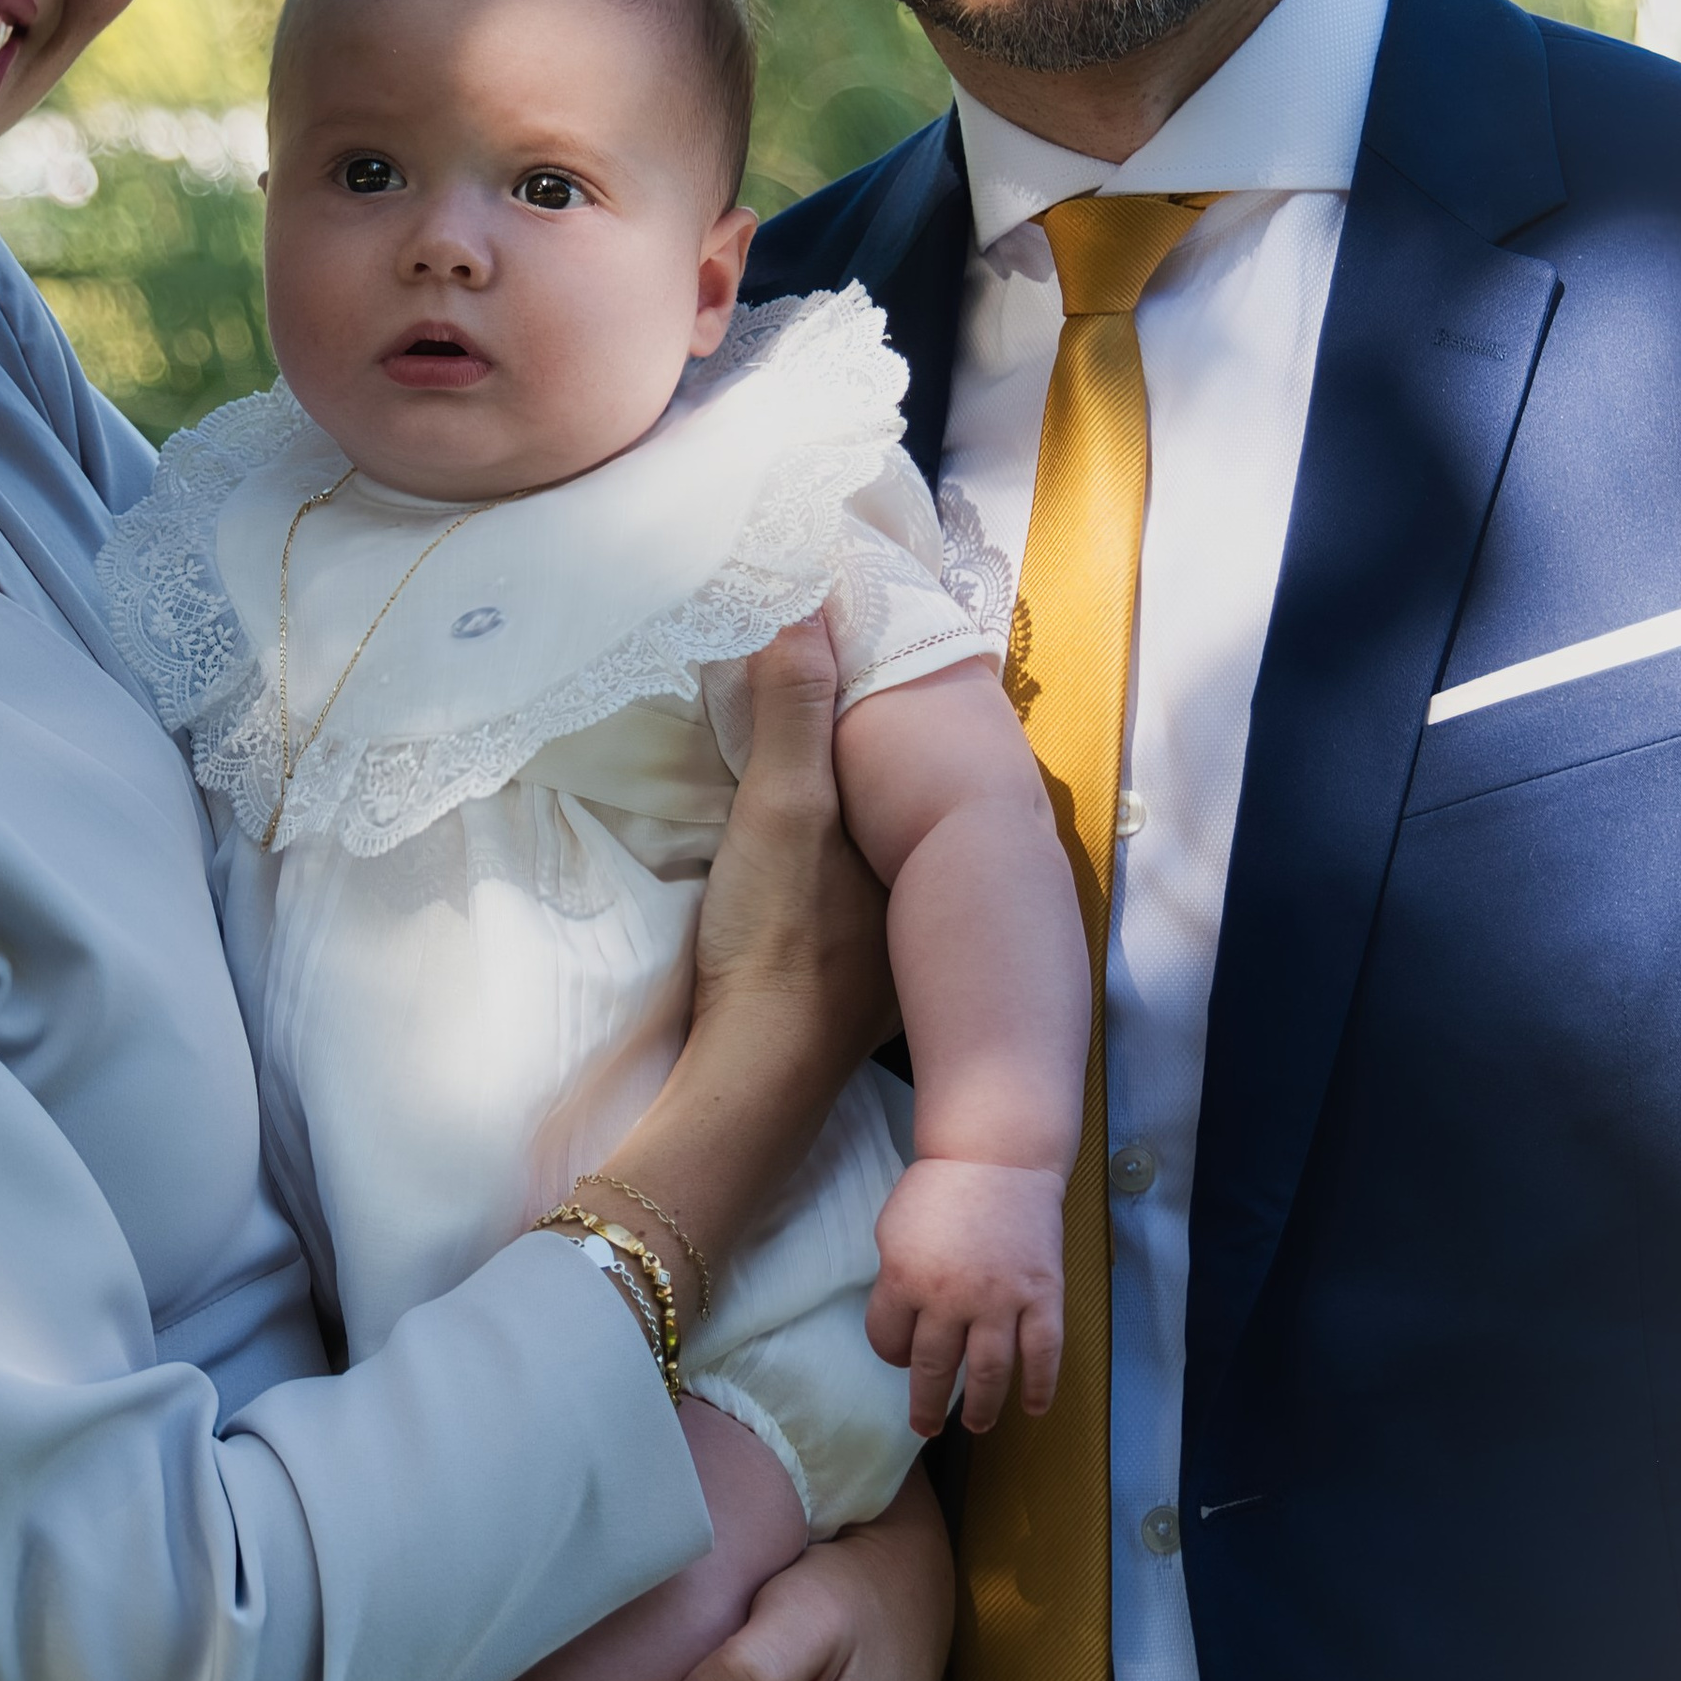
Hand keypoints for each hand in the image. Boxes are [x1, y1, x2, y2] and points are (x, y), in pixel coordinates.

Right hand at [691, 617, 896, 1072]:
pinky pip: (855, 876)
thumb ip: (794, 712)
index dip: (893, 692)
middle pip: (904, 792)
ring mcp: (894, 933)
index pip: (923, 746)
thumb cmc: (777, 941)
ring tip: (819, 734)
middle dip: (878, 740)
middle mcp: (929, 889)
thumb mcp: (780, 809)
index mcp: (932, 845)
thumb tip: (808, 600)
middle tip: (839, 669)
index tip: (859, 636)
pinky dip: (837, 844)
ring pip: (882, 837)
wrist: (748, 1080)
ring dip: (855, 796)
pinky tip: (808, 836)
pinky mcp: (852, 967)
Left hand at [868, 1156, 1065, 1435]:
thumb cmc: (939, 1191)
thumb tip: (905, 1329)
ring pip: (988, 1372)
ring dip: (979, 1407)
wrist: (997, 1157)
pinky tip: (1032, 1407)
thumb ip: (896, 1282)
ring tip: (974, 1425)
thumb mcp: (893, 1231)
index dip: (890, 1353)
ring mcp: (1001, 1298)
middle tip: (923, 1426)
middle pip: (933, 1368)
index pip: (887, 1340)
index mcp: (904, 1278)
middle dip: (925, 1404)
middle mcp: (951, 1297)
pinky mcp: (1041, 1294)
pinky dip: (1039, 1385)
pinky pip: (1042, 1352)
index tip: (900, 1356)